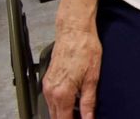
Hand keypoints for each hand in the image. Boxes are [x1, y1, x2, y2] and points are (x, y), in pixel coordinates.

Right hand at [43, 0, 104, 117]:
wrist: (74, 29)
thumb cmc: (84, 48)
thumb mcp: (92, 78)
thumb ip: (89, 102)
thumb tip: (89, 118)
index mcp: (61, 93)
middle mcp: (50, 91)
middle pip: (56, 117)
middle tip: (83, 117)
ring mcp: (47, 85)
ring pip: (53, 109)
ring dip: (65, 113)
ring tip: (81, 112)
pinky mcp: (48, 78)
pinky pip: (52, 99)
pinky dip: (61, 104)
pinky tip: (74, 101)